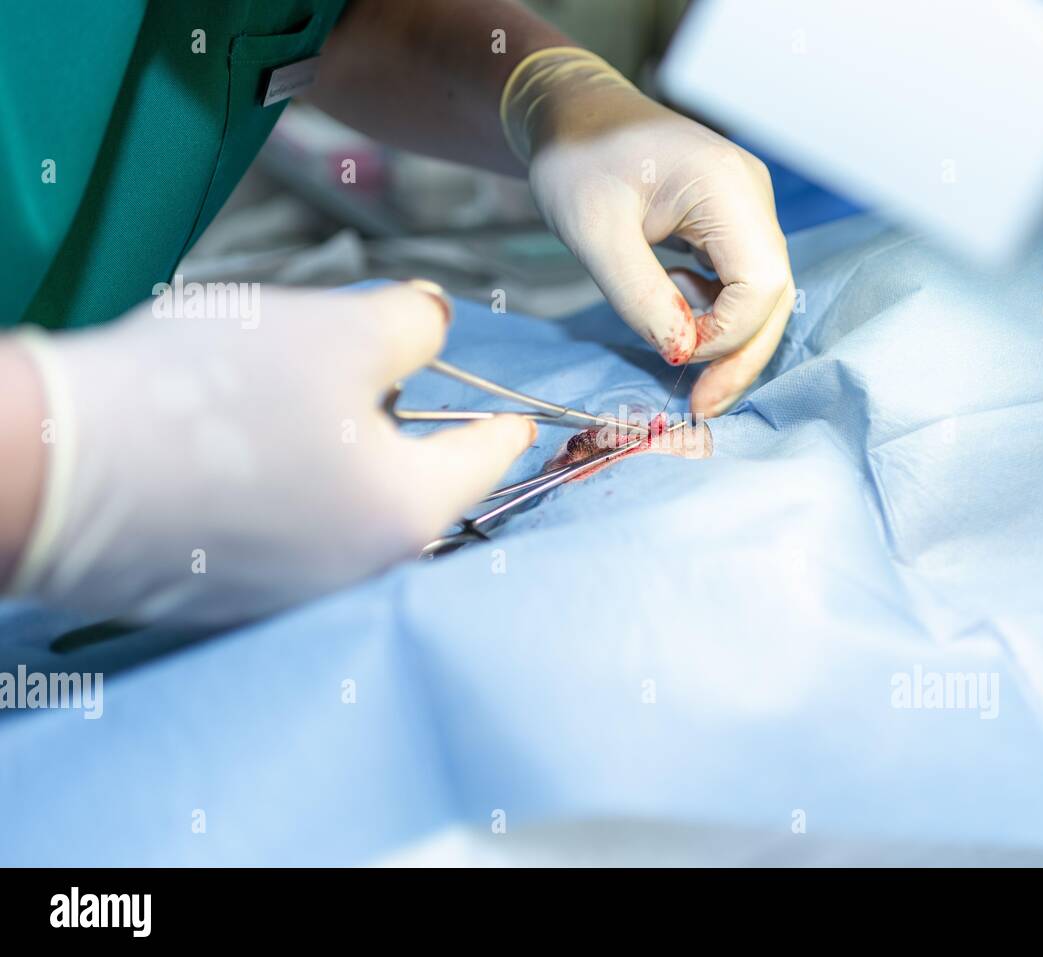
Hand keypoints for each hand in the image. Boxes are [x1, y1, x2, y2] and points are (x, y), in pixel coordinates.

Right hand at [9, 282, 533, 624]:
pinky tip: (227, 448)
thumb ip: (413, 324)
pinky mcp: (232, 596)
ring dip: (333, 454)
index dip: (501, 422)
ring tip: (272, 401)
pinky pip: (286, 531)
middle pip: (412, 479)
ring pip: (346, 504)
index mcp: (409, 510)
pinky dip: (280, 488)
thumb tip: (433, 325)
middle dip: (398, 424)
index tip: (514, 419)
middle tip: (356, 372)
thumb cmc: (212, 394)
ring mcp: (298, 593)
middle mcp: (366, 571)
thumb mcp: (337, 329)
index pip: (487, 459)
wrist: (55, 470)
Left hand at [502, 49, 795, 416]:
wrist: (573, 116)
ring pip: (763, 297)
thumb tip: (680, 353)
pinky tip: (678, 316)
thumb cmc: (577, 161)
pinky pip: (743, 284)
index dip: (727, 336)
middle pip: (774, 298)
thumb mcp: (593, 232)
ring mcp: (748, 209)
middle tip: (700, 407)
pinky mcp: (733, 223)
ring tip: (680, 361)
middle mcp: (752, 196)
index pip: (761, 284)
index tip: (673, 358)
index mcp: (727, 187)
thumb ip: (639, 294)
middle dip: (738, 356)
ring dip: (728, 341)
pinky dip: (717, 317)